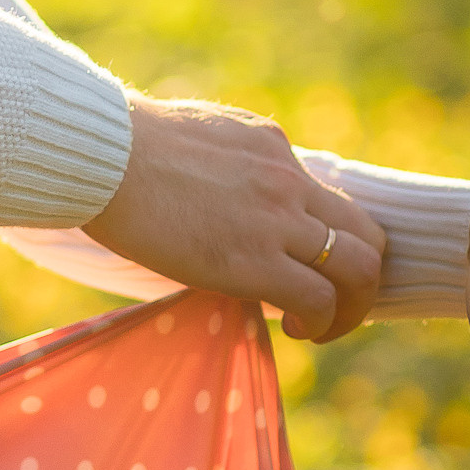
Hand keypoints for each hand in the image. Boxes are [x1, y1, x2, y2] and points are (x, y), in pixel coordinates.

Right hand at [86, 94, 385, 338]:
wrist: (101, 153)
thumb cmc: (119, 148)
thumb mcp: (193, 139)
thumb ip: (224, 166)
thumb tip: (218, 197)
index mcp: (271, 146)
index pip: (329, 198)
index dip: (330, 240)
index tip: (306, 266)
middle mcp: (288, 178)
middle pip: (367, 233)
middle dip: (362, 277)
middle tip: (334, 304)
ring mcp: (278, 217)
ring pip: (360, 269)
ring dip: (352, 307)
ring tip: (321, 327)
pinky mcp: (255, 258)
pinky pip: (317, 298)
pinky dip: (319, 322)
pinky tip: (295, 329)